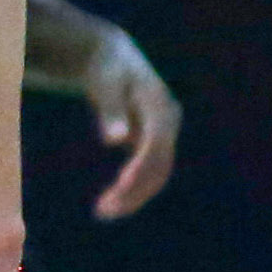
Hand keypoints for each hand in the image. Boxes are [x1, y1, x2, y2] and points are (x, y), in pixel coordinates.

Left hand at [81, 26, 180, 218]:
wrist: (112, 58)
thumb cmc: (105, 69)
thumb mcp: (104, 83)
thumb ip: (110, 110)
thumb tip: (115, 140)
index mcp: (160, 105)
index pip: (156, 143)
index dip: (141, 166)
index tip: (120, 187)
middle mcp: (169, 122)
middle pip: (160, 164)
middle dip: (135, 190)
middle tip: (103, 211)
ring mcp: (165, 133)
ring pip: (158, 173)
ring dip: (134, 195)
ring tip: (103, 212)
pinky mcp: (154, 142)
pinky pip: (149, 171)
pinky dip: (133, 189)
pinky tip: (110, 202)